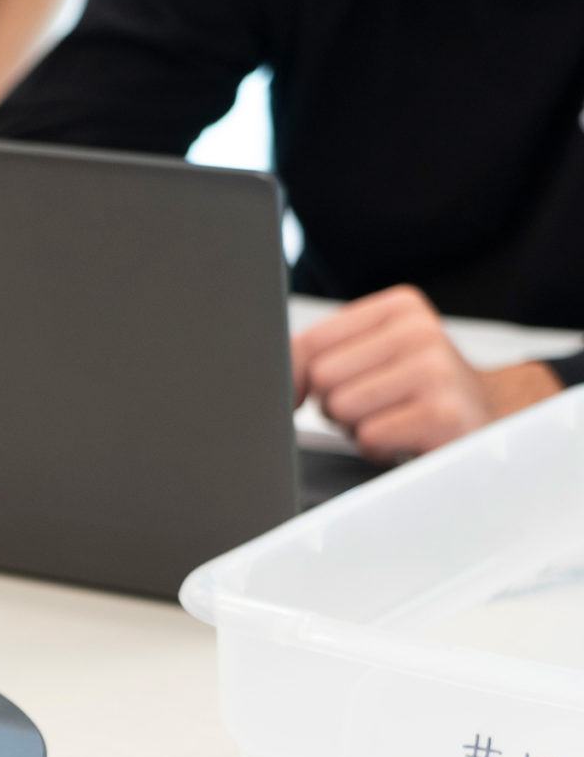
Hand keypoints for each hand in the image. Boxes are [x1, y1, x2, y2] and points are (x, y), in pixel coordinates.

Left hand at [292, 287, 554, 460]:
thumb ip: (318, 353)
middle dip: (336, 403)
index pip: (309, 342)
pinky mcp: (443, 414)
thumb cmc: (416, 392)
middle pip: (321, 377)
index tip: (327, 389)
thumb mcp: (374, 356)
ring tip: (394, 419)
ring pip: (341, 407)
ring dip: (357, 427)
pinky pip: (368, 437)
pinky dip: (378, 448)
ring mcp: (436, 371)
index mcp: (400, 307)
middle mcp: (421, 331)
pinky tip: (407, 438)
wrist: (490, 421)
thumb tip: (266, 372)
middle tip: (376, 406)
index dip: (302, 378)